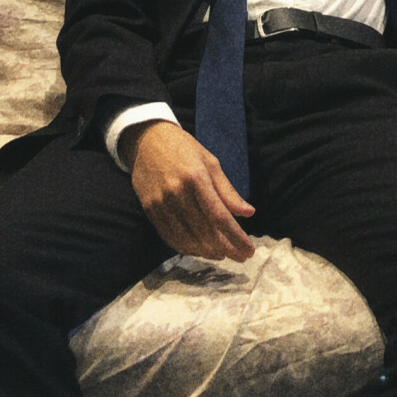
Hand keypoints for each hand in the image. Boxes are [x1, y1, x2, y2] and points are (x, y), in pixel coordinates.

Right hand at [120, 120, 254, 261]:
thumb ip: (228, 191)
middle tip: (241, 257)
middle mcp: (177, 192)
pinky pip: (170, 237)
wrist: (147, 140)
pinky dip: (187, 248)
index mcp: (196, 177)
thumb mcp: (210, 162)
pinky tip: (200, 250)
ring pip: (187, 238)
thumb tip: (249, 213)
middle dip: (226, 248)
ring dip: (207, 252)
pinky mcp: (149, 210)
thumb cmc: (184, 148)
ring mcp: (161, 203)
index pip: (219, 216)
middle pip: (204, 231)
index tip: (249, 250)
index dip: (235, 237)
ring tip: (223, 254)